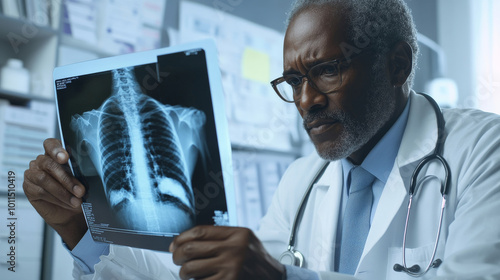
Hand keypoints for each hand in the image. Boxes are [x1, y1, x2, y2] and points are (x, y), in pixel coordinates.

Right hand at [23, 138, 87, 248]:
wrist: (70, 212)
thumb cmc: (77, 193)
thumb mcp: (82, 181)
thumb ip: (80, 172)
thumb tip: (86, 171)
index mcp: (56, 154)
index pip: (51, 144)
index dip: (57, 150)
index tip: (65, 158)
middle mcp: (42, 162)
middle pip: (49, 164)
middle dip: (66, 178)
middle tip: (80, 190)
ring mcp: (33, 173)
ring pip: (44, 179)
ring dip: (62, 191)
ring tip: (76, 201)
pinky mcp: (29, 187)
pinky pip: (40, 191)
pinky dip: (56, 198)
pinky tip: (67, 203)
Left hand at [170, 226, 284, 279]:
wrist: (274, 278)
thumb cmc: (254, 259)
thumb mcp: (243, 240)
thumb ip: (220, 236)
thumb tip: (185, 241)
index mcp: (237, 234)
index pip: (199, 232)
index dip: (182, 238)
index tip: (175, 244)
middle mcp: (234, 250)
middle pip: (191, 249)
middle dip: (178, 256)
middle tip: (177, 259)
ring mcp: (231, 269)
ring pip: (191, 269)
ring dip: (184, 273)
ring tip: (187, 273)